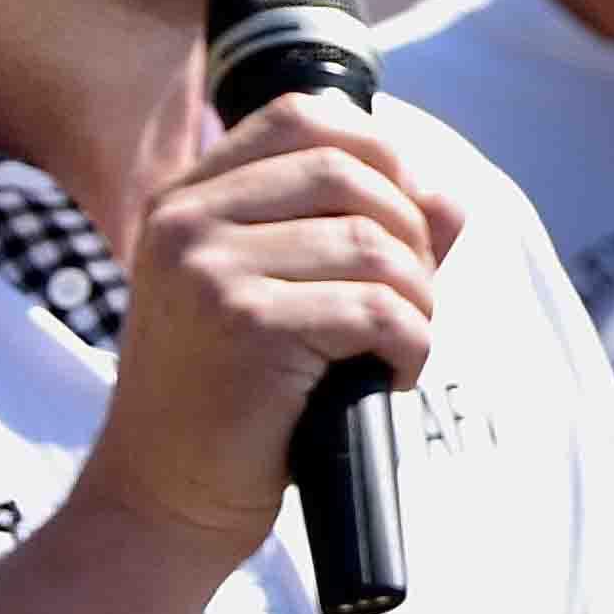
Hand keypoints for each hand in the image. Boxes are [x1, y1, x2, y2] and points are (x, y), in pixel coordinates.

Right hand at [68, 96, 464, 579]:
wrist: (164, 496)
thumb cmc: (232, 400)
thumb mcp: (281, 295)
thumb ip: (360, 233)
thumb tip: (449, 198)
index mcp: (187, 199)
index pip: (301, 117)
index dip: (380, 152)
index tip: (410, 217)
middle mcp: (188, 221)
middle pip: (351, 174)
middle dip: (411, 236)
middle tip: (410, 301)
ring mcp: (210, 269)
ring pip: (375, 246)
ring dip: (418, 300)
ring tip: (399, 347)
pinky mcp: (247, 324)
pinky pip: (379, 310)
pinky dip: (411, 346)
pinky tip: (388, 378)